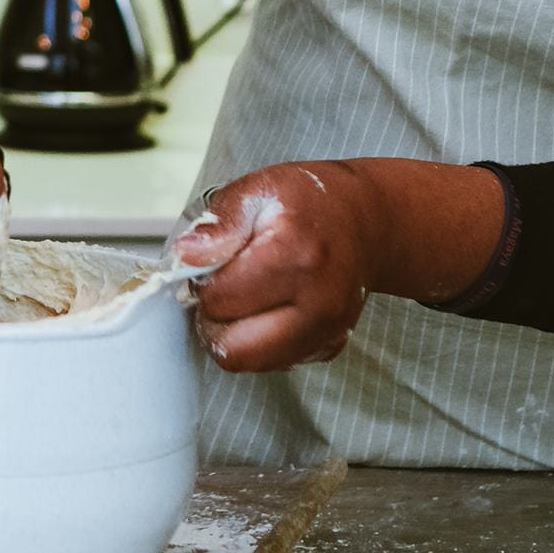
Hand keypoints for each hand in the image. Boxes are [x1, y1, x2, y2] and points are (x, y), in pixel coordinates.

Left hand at [177, 162, 380, 372]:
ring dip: (236, 337)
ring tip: (245, 297)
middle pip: (234, 348)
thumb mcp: (259, 188)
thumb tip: (186, 256)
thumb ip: (220, 222)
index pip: (219, 300)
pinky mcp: (332, 347)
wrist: (366, 220)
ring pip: (253, 364)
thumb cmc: (308, 201)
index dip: (203, 281)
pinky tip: (268, 308)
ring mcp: (329, 331)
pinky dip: (261, 343)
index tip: (215, 261)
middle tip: (223, 288)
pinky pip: (276, 363)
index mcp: (295, 257)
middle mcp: (318, 303)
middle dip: (215, 319)